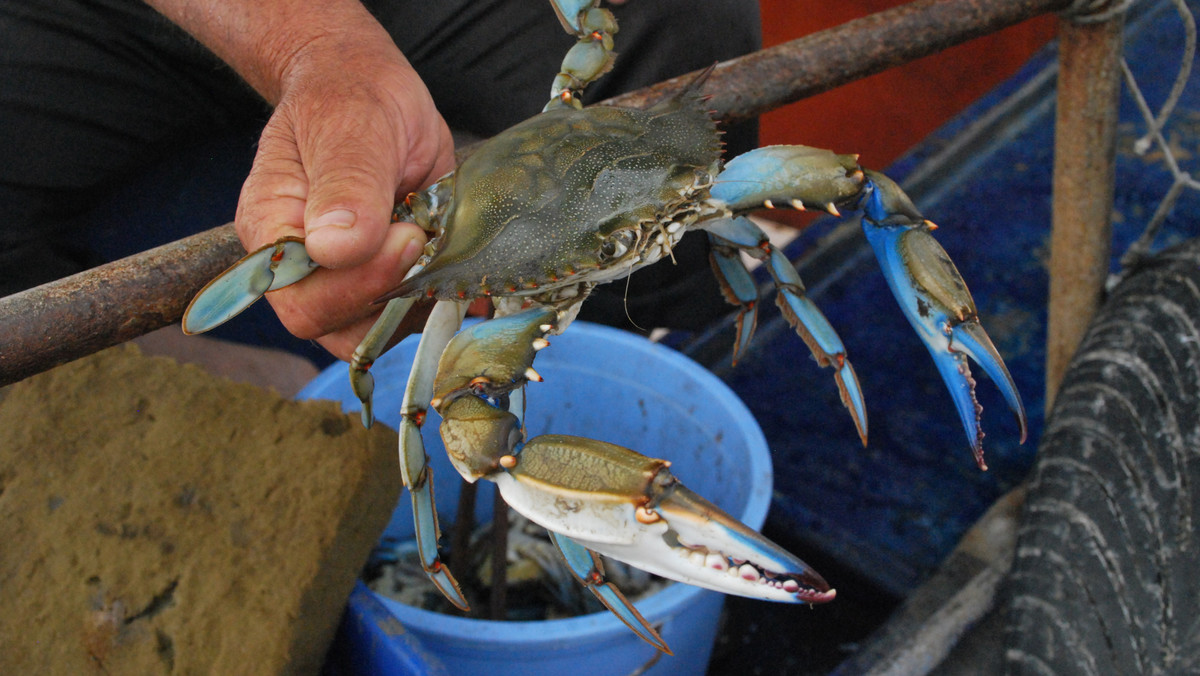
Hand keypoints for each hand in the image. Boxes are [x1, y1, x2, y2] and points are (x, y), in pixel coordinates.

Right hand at [237, 33, 453, 359]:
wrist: (371, 90)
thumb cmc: (348, 98)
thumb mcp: (350, 126)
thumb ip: (345, 185)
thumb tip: (335, 248)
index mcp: (273, 230)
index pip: (300, 299)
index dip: (355, 286)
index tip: (405, 235)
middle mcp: (302, 267)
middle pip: (336, 328)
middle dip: (390, 292)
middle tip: (423, 234)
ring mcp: (346, 278)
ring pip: (376, 331)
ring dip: (417, 300)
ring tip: (436, 242)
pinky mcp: (387, 278)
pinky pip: (408, 314)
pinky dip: (437, 296)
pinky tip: (453, 263)